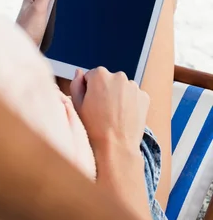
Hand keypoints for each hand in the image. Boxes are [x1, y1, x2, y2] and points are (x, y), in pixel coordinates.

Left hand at [16, 0, 57, 45]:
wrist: (24, 51)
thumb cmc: (28, 30)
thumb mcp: (39, 8)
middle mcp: (33, 7)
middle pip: (53, 3)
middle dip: (58, 10)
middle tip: (53, 19)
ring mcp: (37, 18)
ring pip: (54, 15)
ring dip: (57, 20)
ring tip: (52, 28)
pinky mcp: (40, 28)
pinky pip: (53, 24)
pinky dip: (55, 27)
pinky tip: (54, 32)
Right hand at [71, 68, 152, 219]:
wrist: (115, 147)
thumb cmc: (93, 127)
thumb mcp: (77, 105)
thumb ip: (76, 84)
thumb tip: (79, 72)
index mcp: (99, 75)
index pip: (92, 75)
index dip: (90, 89)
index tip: (91, 102)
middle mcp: (118, 76)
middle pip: (109, 80)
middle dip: (105, 90)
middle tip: (102, 110)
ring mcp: (133, 86)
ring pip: (122, 87)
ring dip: (119, 95)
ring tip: (114, 114)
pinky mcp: (144, 97)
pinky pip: (134, 96)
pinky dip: (131, 103)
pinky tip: (124, 116)